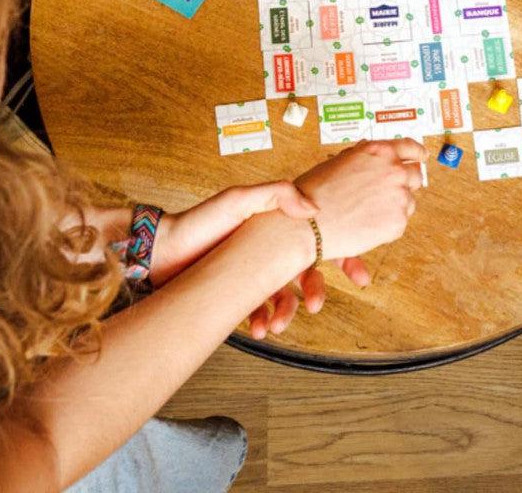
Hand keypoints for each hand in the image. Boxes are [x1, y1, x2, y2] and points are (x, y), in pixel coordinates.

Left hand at [151, 182, 370, 339]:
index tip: (360, 276)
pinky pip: (261, 311)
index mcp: (277, 225)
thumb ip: (277, 194)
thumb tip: (313, 208)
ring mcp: (256, 272)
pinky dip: (263, 321)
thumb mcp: (238, 199)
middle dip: (317, 292)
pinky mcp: (240, 293)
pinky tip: (258, 327)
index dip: (346, 257)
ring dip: (287, 313)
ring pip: (286, 297)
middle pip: (308, 272)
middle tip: (315, 306)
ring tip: (276, 324)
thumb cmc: (199, 221)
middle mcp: (270, 248)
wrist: (161, 253)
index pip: (320, 237)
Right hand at [294, 139, 427, 260]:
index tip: (420, 156)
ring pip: (409, 199)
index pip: (410, 147)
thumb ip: (361, 155)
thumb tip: (370, 151)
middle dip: (405, 181)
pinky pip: (400, 220)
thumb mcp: (339, 161)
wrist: (307, 224)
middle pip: (415, 174)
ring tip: (369, 210)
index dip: (417, 153)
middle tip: (389, 191)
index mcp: (379, 151)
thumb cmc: (316, 192)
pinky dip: (388, 222)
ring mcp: (398, 196)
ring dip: (396, 203)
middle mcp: (393, 170)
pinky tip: (367, 222)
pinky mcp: (398, 221)